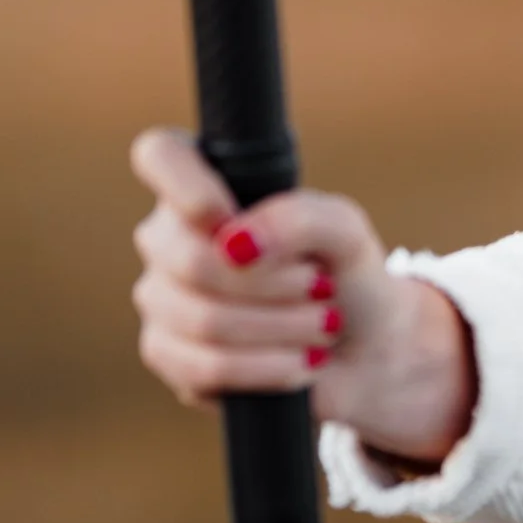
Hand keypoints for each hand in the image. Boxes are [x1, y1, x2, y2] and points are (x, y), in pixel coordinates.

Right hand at [128, 129, 477, 466]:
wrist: (362, 347)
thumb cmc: (345, 270)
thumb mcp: (343, 229)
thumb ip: (298, 218)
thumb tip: (235, 244)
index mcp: (207, 186)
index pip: (160, 155)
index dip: (185, 184)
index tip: (230, 216)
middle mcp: (170, 237)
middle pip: (187, 257)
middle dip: (272, 283)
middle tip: (321, 286)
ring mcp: (162, 297)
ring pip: (201, 319)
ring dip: (280, 327)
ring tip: (323, 326)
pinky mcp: (168, 355)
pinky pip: (202, 367)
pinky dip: (265, 367)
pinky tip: (299, 363)